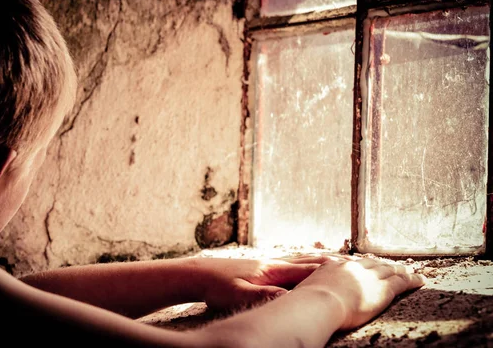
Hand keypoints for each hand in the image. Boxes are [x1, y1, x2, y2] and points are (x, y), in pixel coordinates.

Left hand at [196, 254, 344, 311]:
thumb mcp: (239, 295)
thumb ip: (263, 296)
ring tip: (342, 259)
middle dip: (334, 262)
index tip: (353, 271)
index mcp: (271, 271)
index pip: (307, 270)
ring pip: (301, 259)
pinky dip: (307, 260)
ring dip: (323, 259)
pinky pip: (292, 262)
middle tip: (358, 262)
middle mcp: (274, 263)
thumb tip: (287, 297)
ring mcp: (269, 263)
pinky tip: (310, 261)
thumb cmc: (217, 286)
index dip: (331, 271)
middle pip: (309, 261)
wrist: (198, 273)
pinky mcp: (263, 266)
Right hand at [293, 257, 425, 329]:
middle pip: (371, 263)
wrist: (318, 304)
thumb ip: (301, 293)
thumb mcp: (299, 293)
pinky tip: (421, 280)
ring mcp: (367, 276)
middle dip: (382, 264)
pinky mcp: (382, 288)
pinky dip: (413, 280)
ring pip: (389, 270)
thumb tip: (287, 299)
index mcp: (331, 267)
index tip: (366, 263)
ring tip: (410, 271)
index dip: (360, 264)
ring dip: (400, 270)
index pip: (350, 263)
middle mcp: (351, 268)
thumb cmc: (304, 304)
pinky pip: (402, 282)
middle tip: (392, 264)